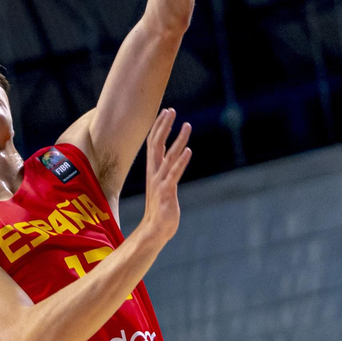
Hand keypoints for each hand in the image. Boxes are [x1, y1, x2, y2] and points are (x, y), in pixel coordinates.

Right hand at [140, 107, 191, 243]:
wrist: (154, 231)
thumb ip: (164, 172)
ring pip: (169, 157)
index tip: (166, 111)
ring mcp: (160, 182)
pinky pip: (174, 174)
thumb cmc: (160, 209)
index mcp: (153, 170)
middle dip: (164, 126)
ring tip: (187, 125)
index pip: (153, 143)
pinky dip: (181, 162)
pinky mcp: (167, 193)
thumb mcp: (161, 186)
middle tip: (171, 110)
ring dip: (178, 140)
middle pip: (156, 144)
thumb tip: (171, 160)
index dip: (159, 127)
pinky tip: (188, 150)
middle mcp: (154, 173)